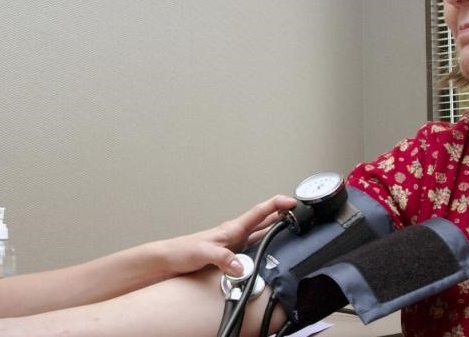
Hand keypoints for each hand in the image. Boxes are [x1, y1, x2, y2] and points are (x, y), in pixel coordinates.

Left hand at [154, 194, 296, 276]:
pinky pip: (254, 249)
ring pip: (261, 234)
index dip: (276, 205)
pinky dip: (266, 248)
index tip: (292, 202)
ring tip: (293, 227)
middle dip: (282, 214)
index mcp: (232, 229)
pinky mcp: (231, 257)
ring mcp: (234, 245)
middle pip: (264, 221)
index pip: (259, 213)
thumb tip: (241, 266)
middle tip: (301, 212)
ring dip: (276, 229)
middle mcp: (235, 235)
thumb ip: (222, 259)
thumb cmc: (181, 251)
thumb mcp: (202, 254)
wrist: (167, 261)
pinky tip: (271, 253)